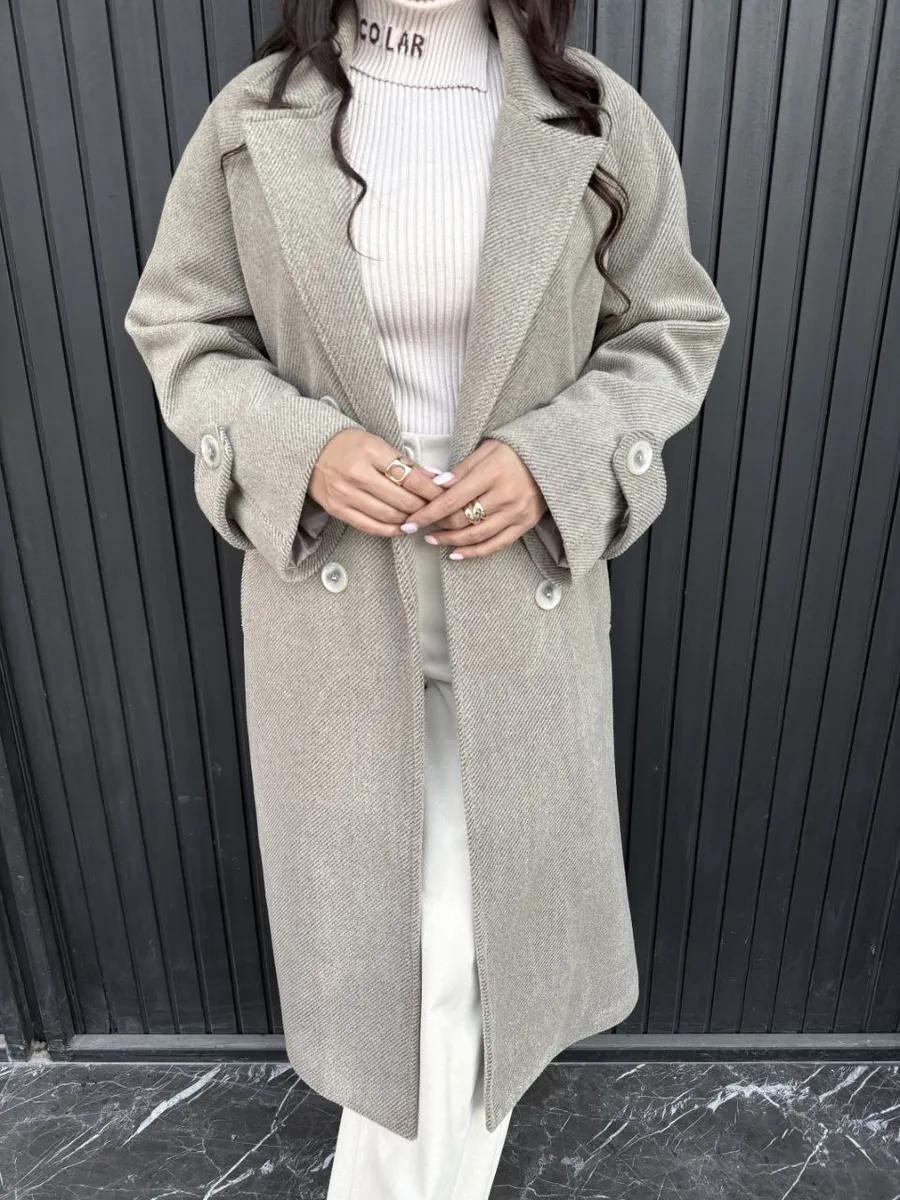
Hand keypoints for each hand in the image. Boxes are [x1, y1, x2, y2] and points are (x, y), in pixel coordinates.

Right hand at [308, 428, 445, 535]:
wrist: (309, 451)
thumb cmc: (347, 445)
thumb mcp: (377, 444)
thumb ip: (405, 462)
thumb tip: (435, 478)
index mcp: (369, 451)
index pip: (410, 477)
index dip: (432, 489)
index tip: (444, 494)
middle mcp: (356, 474)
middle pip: (402, 500)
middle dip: (424, 507)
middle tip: (435, 508)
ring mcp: (345, 494)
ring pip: (389, 516)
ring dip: (410, 520)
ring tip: (421, 517)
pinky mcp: (337, 509)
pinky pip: (370, 527)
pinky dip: (391, 530)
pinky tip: (402, 527)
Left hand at [404, 439, 548, 558]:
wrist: (551, 458)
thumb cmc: (513, 451)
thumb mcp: (485, 451)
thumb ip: (460, 471)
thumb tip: (433, 486)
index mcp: (492, 474)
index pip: (453, 499)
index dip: (429, 513)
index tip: (410, 522)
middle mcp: (506, 496)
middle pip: (463, 519)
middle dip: (438, 525)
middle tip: (421, 527)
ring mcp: (517, 512)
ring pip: (477, 535)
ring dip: (451, 541)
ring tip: (433, 540)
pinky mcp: (525, 524)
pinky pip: (496, 545)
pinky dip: (474, 552)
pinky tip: (456, 553)